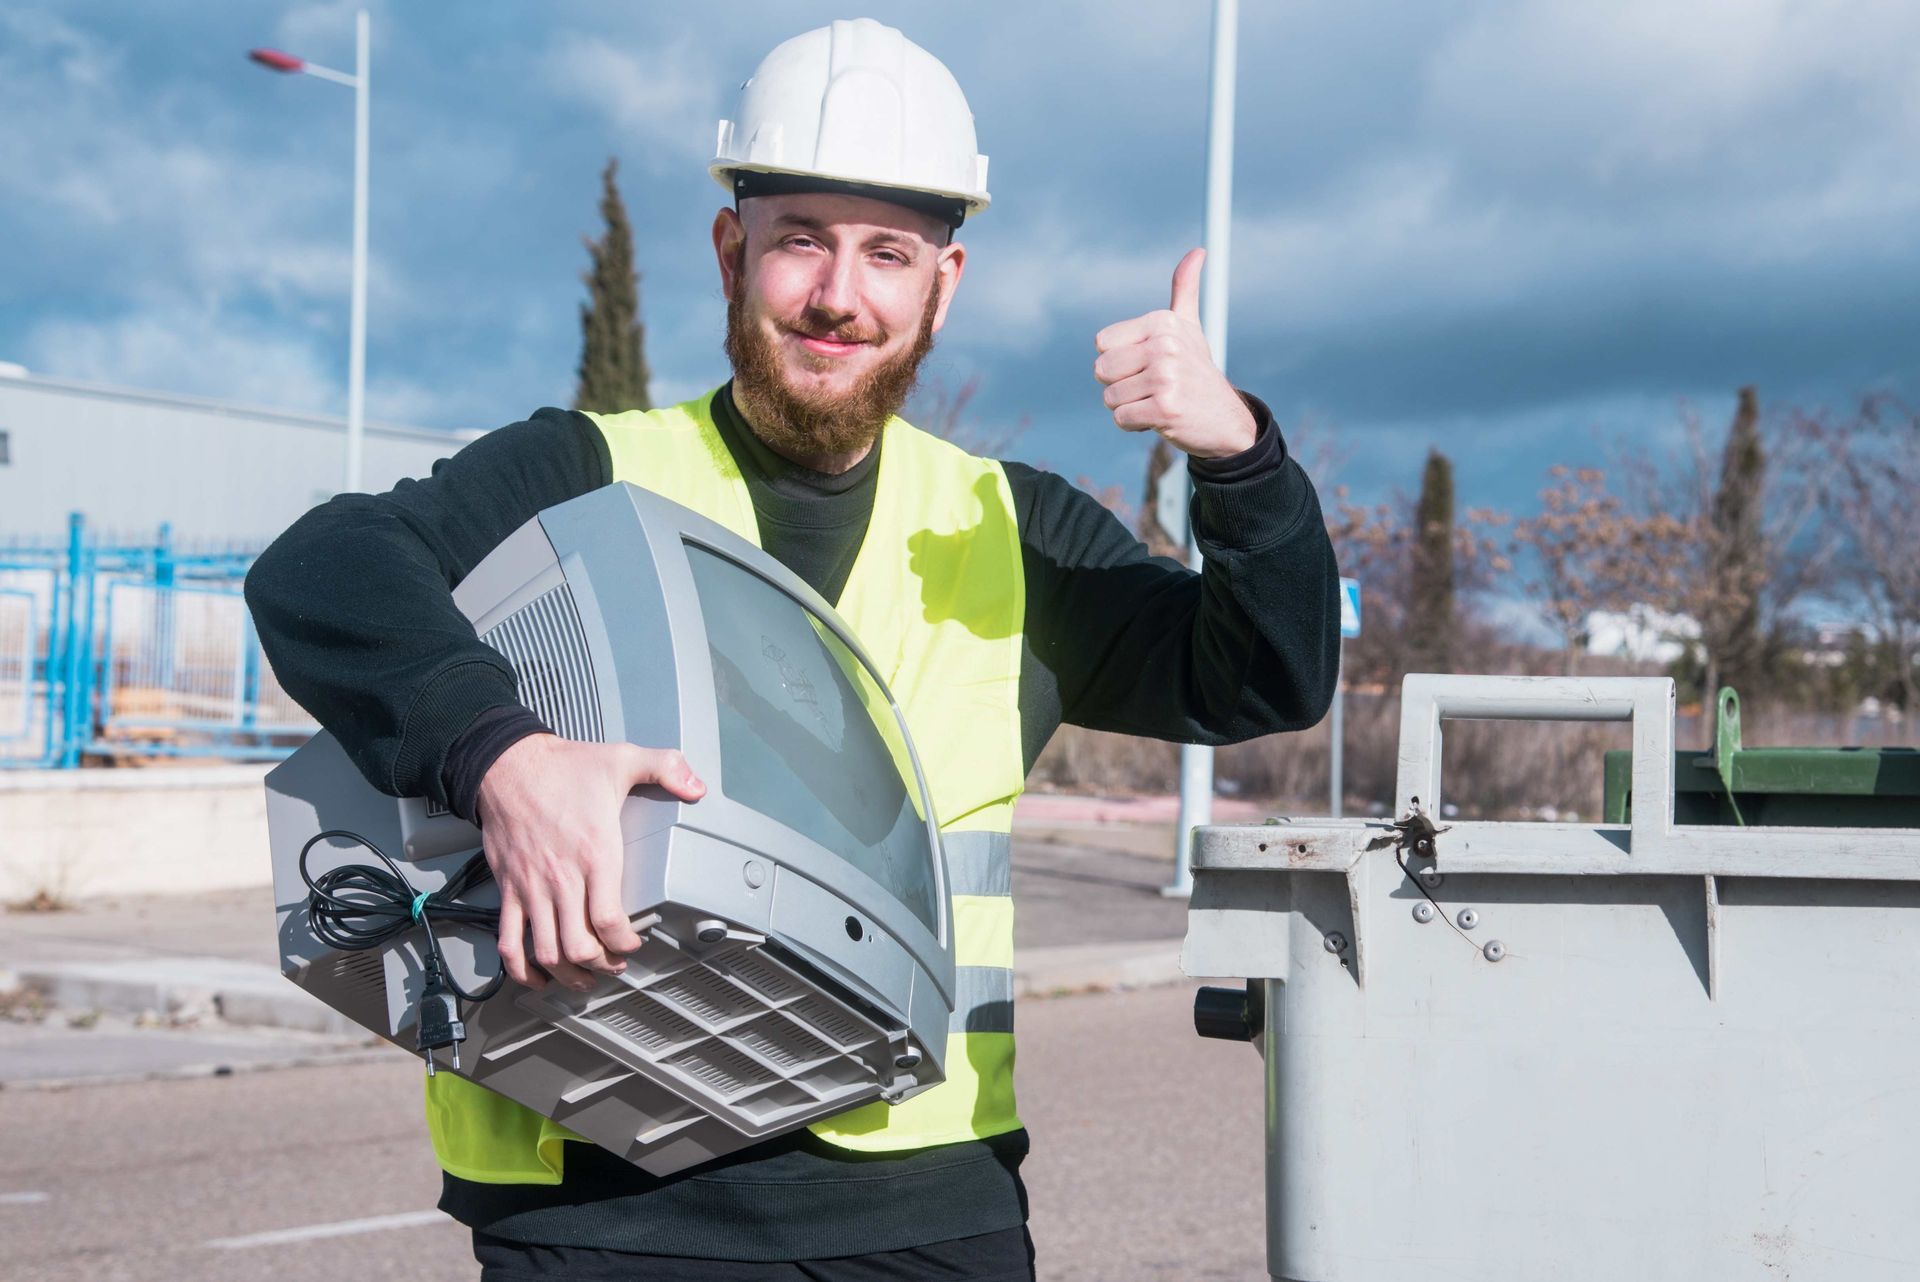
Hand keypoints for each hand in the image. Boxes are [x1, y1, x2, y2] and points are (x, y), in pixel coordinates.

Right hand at [475, 734, 705, 991]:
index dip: (624, 943)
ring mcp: (532, 888)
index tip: (633, 943)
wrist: (507, 764)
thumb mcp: (622, 759)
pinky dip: (519, 968)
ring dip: (567, 974)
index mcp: (594, 854)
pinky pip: (508, 941)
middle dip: (602, 965)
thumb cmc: (561, 767)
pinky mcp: (508, 889)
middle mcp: (562, 878)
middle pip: (579, 946)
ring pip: (546, 952)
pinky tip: (536, 977)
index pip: (610, 921)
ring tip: (585, 977)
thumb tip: (696, 786)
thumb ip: (666, 768)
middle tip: (615, 964)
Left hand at [1093, 247, 1256, 458]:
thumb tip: (1197, 252)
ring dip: (1128, 407)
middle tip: (1152, 388)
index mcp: (1163, 322)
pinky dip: (1135, 425)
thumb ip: (1185, 290)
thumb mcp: (1189, 328)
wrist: (1225, 420)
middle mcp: (1165, 345)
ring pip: (1110, 398)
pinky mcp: (1165, 408)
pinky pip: (1121, 418)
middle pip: (1102, 371)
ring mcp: (1166, 377)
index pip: (1102, 344)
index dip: (1118, 361)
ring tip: (1158, 402)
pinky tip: (1159, 419)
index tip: (1147, 365)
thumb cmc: (1196, 372)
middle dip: (1120, 386)